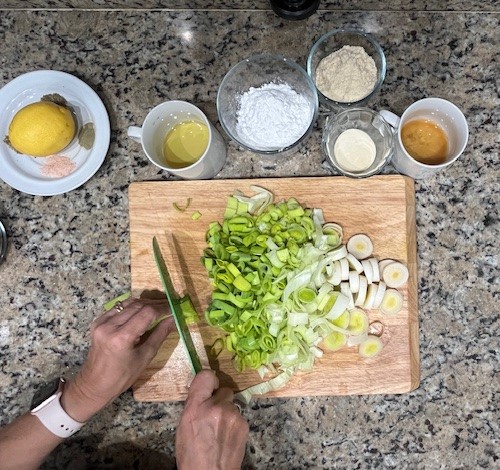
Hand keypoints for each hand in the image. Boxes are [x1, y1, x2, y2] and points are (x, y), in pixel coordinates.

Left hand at [61, 298, 174, 421]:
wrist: (94, 385)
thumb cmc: (122, 377)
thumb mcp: (145, 357)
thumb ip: (159, 335)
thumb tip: (172, 319)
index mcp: (122, 338)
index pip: (147, 313)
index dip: (162, 308)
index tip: (173, 308)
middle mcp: (109, 326)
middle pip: (138, 305)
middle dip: (155, 304)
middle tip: (168, 306)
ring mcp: (101, 323)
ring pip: (128, 303)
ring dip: (144, 304)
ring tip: (157, 307)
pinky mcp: (97, 322)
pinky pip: (118, 308)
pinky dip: (131, 307)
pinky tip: (140, 312)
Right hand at [175, 370, 248, 469]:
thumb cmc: (192, 454)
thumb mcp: (183, 426)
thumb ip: (194, 404)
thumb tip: (204, 392)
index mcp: (196, 406)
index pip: (206, 376)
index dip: (208, 382)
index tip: (207, 390)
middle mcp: (216, 406)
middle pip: (223, 390)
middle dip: (218, 400)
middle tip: (212, 415)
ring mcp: (233, 415)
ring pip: (232, 404)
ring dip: (226, 412)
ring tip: (218, 431)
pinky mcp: (244, 424)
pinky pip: (238, 416)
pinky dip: (233, 423)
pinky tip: (226, 437)